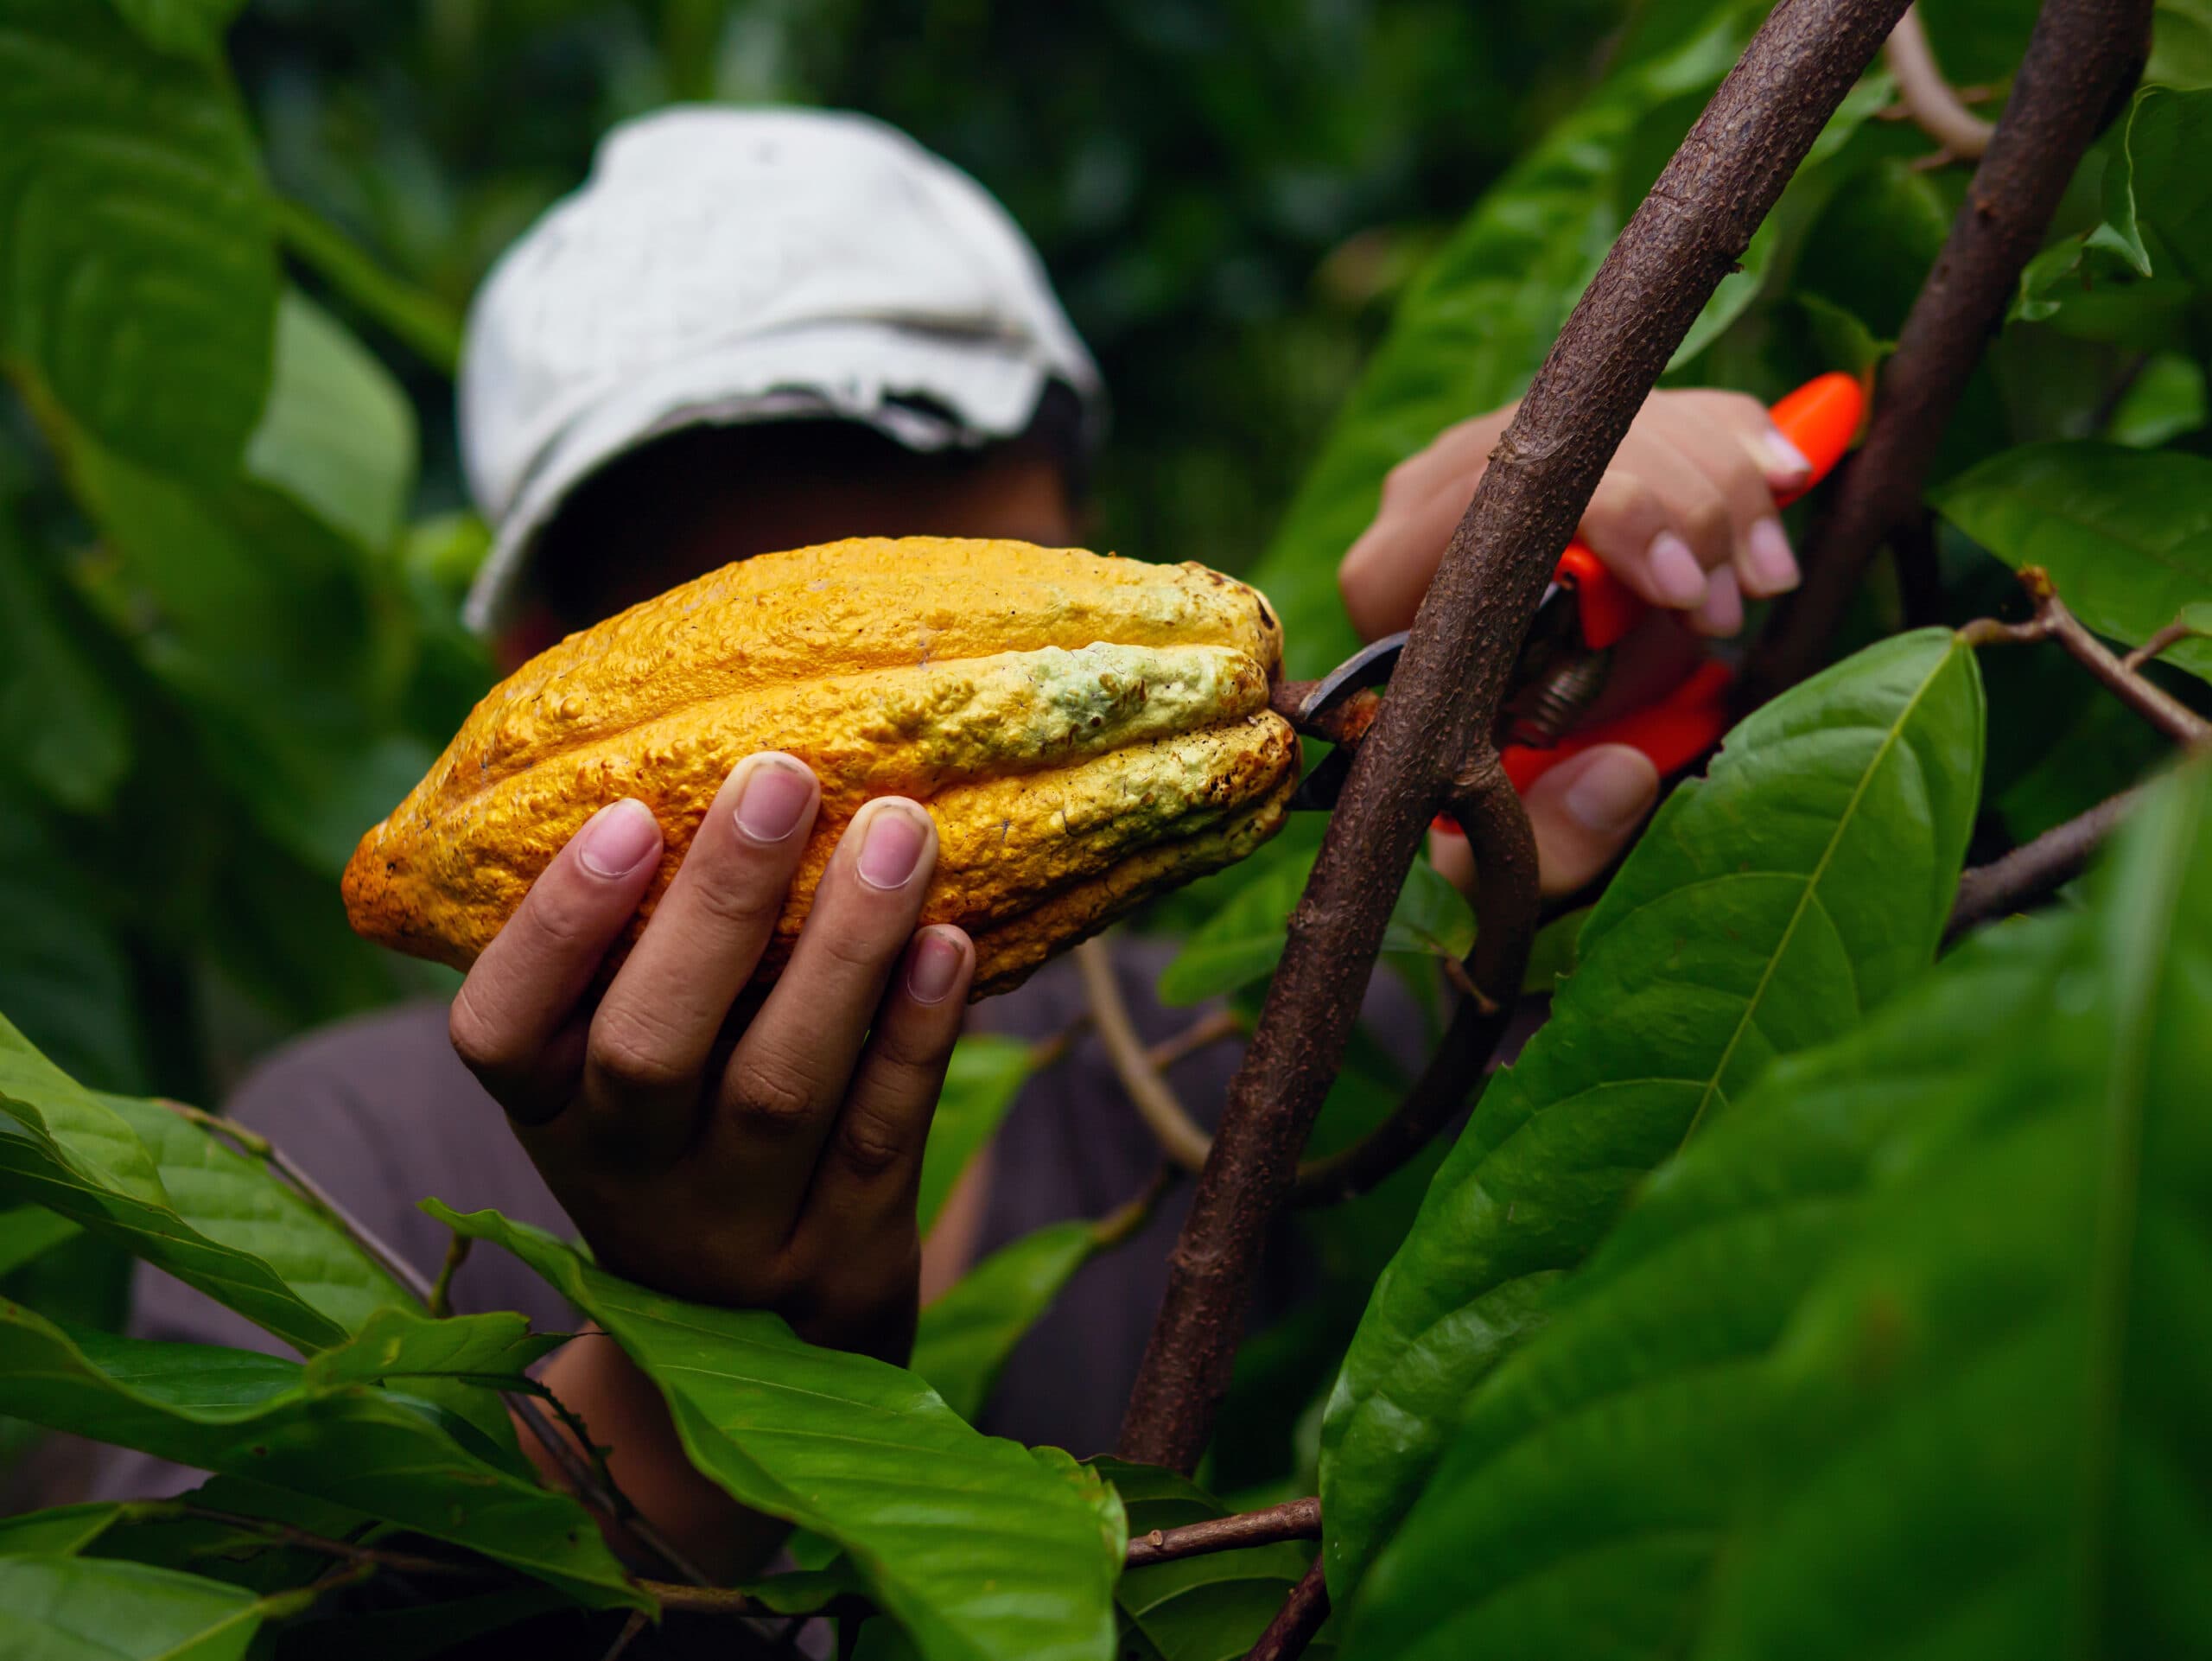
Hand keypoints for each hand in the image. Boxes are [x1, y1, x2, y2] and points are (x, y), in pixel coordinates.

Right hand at [446, 756, 973, 1574]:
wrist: (749, 1355)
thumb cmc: (683, 1140)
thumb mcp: (611, 1071)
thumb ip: (629, 944)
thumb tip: (675, 733)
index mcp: (544, 1113)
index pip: (499, 1030)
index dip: (555, 927)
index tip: (623, 815)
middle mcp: (624, 1180)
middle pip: (650, 1051)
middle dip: (716, 909)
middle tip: (782, 775)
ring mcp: (737, 1233)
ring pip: (782, 1088)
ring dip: (844, 951)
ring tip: (900, 830)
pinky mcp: (843, 1260)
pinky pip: (883, 1138)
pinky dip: (918, 1037)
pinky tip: (953, 943)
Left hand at [1337, 388, 1810, 894]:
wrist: (1513, 755)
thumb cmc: (1492, 804)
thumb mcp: (1507, 852)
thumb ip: (1552, 840)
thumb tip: (1617, 777)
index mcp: (1390, 583)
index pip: (1488, 496)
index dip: (1605, 517)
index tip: (1684, 589)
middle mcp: (1429, 498)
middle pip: (1568, 441)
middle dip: (1679, 506)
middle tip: (1733, 605)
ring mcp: (1503, 456)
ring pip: (1625, 414)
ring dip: (1722, 482)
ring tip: (1766, 579)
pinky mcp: (1572, 439)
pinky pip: (1663, 403)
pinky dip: (1736, 437)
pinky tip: (1785, 478)